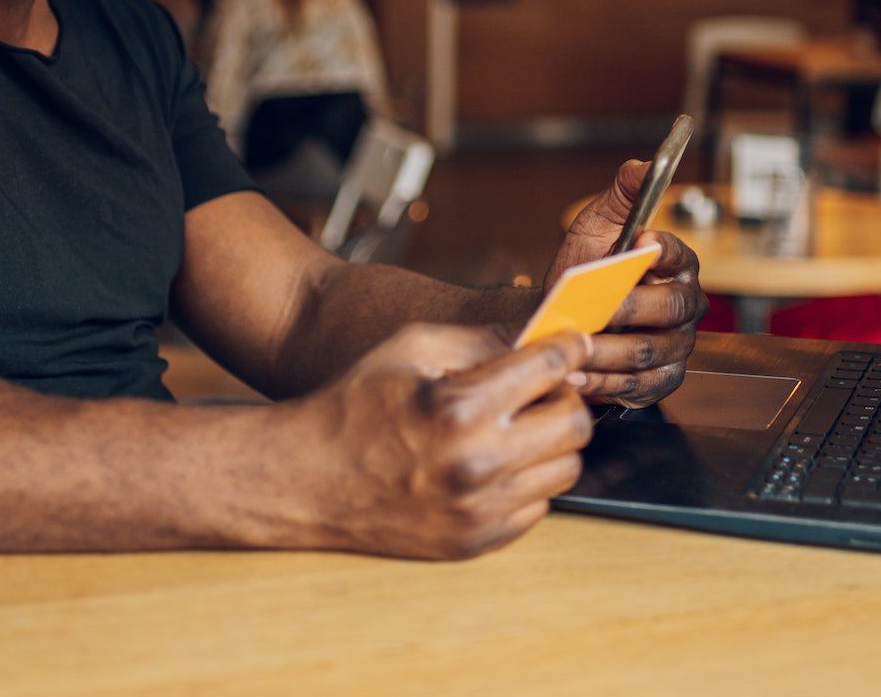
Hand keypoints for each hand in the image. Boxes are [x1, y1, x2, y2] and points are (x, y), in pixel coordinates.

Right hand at [293, 323, 592, 558]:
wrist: (306, 479)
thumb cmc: (355, 404)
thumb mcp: (410, 348)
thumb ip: (480, 338)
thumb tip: (541, 339)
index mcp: (459, 408)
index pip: (550, 369)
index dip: (567, 347)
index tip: (570, 343)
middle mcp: (476, 464)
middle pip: (574, 424)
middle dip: (562, 396)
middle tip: (539, 389)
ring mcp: (478, 511)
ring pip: (565, 468)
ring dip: (549, 441)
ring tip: (514, 427)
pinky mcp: (476, 542)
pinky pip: (538, 506)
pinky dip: (526, 481)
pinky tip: (493, 463)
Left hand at [547, 160, 706, 408]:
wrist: (562, 316)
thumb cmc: (585, 268)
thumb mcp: (597, 224)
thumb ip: (622, 194)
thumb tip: (643, 165)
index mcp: (676, 264)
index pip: (679, 255)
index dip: (663, 250)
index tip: (641, 241)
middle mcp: (685, 306)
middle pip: (668, 309)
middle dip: (628, 309)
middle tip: (596, 309)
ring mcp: (676, 347)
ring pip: (647, 351)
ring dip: (608, 351)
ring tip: (575, 346)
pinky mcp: (659, 381)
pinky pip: (636, 385)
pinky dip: (602, 382)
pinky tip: (574, 375)